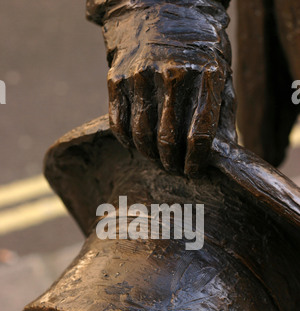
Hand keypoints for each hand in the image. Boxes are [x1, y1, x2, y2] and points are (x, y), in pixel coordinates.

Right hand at [103, 1, 236, 176]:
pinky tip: (136, 145)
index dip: (195, 159)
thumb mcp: (220, 70)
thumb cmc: (197, 46)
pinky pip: (118, 122)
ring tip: (156, 159)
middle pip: (168, 139)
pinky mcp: (117, 76)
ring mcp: (141, 75)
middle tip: (173, 169)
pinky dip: (126, 141)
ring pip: (141, 134)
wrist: (161, 4)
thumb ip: (222, 109)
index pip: (200, 133)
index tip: (192, 171)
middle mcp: (173, 75)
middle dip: (171, 163)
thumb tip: (221, 152)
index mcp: (206, 75)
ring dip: (149, 155)